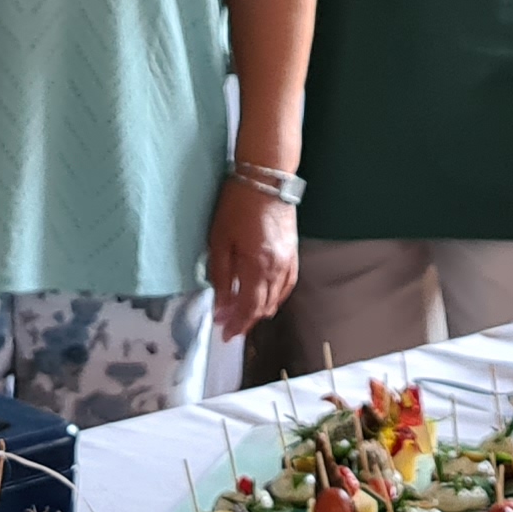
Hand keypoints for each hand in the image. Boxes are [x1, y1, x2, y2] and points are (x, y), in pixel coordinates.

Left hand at [207, 180, 298, 335]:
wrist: (266, 179)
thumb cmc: (237, 205)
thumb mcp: (219, 240)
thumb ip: (220, 276)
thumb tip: (221, 305)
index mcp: (257, 266)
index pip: (248, 307)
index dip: (236, 323)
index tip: (224, 332)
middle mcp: (277, 268)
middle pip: (264, 307)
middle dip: (246, 320)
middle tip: (229, 326)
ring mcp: (288, 261)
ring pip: (276, 299)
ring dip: (260, 311)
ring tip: (243, 315)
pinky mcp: (293, 253)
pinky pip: (287, 286)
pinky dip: (275, 298)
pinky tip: (266, 300)